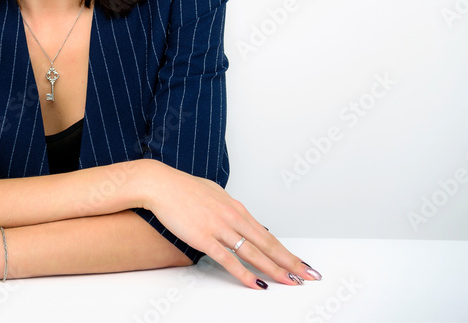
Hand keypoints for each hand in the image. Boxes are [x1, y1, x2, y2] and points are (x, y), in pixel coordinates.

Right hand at [142, 160, 319, 288]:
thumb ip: (228, 208)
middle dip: (290, 263)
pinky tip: (255, 283)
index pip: (267, 235)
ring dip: (274, 270)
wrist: (160, 184)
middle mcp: (233, 217)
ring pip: (253, 253)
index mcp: (236, 208)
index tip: (300, 264)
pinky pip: (228, 260)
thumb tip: (238, 217)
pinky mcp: (204, 238)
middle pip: (267, 245)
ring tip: (290, 282)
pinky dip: (244, 273)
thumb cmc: (183, 188)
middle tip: (307, 276)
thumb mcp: (214, 194)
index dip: (286, 252)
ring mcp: (219, 228)